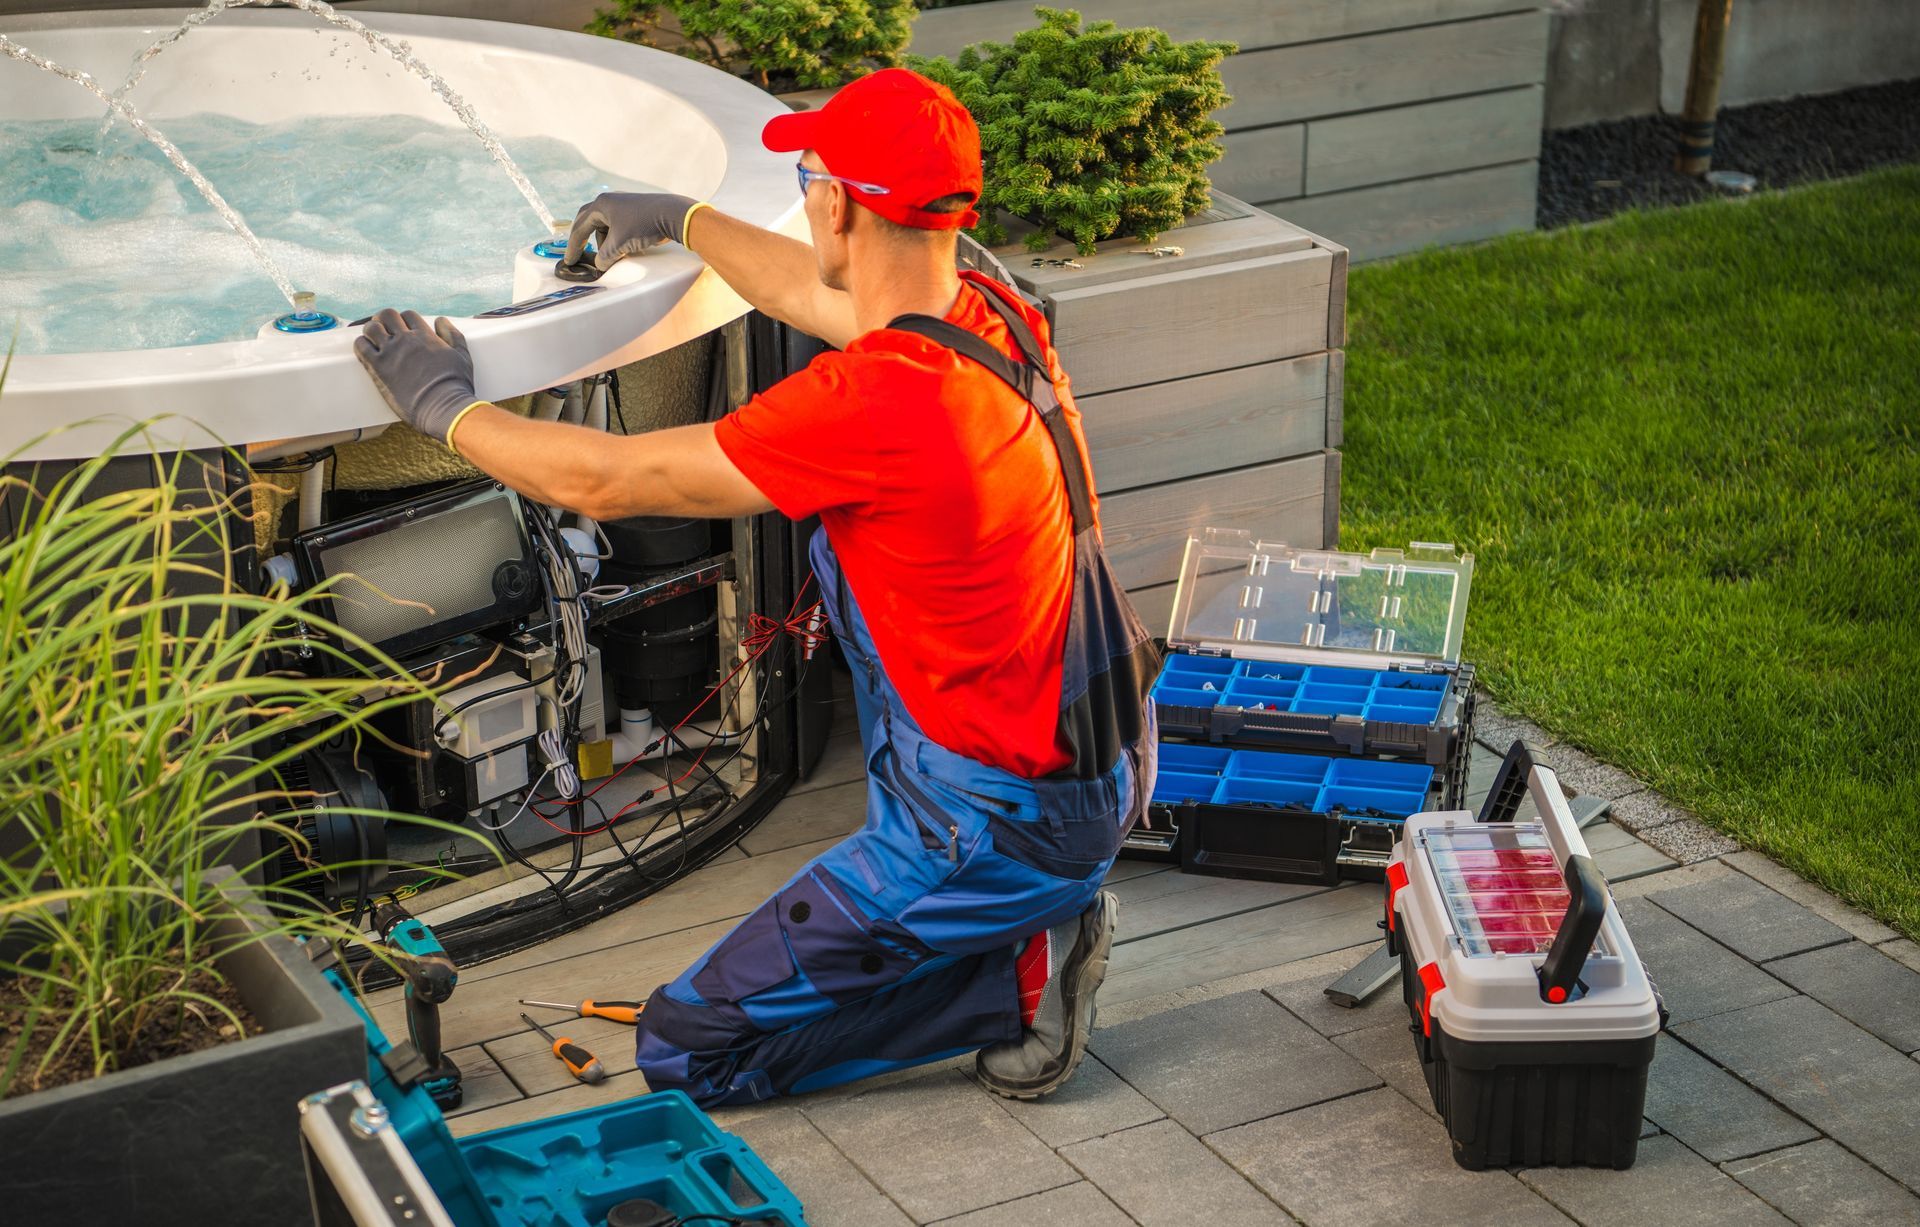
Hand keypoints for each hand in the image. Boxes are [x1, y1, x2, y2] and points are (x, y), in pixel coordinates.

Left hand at [353, 309, 478, 445]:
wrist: (443, 408)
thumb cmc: (455, 385)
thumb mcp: (462, 356)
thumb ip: (453, 335)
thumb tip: (441, 320)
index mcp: (425, 336)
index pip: (408, 315)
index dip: (405, 320)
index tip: (404, 330)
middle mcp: (406, 340)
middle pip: (386, 315)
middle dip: (384, 320)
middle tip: (385, 331)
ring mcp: (390, 352)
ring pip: (371, 328)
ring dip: (371, 332)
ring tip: (374, 341)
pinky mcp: (378, 368)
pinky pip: (361, 347)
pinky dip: (361, 345)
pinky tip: (366, 353)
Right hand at [565, 191, 698, 270]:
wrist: (672, 215)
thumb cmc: (643, 226)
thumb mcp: (619, 245)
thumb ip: (605, 257)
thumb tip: (600, 265)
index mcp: (601, 205)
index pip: (580, 227)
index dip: (574, 246)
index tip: (570, 261)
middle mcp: (609, 201)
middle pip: (590, 222)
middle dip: (585, 240)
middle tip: (581, 254)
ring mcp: (623, 204)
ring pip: (606, 226)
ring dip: (605, 241)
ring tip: (612, 256)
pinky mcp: (635, 210)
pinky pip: (618, 226)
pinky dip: (617, 238)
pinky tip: (624, 249)